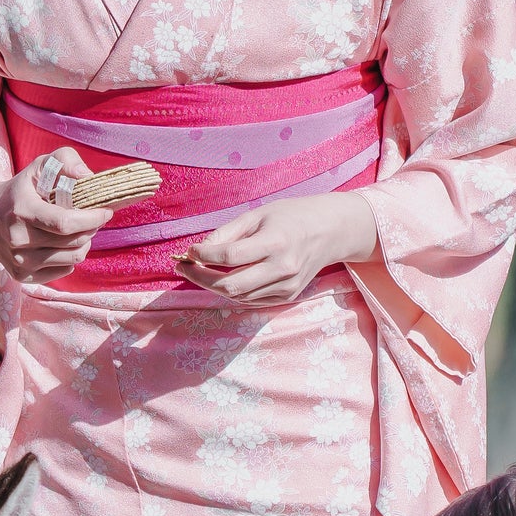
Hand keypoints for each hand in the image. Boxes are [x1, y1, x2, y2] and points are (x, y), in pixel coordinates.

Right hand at [0, 150, 114, 288]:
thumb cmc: (20, 190)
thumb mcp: (40, 166)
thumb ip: (66, 160)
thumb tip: (87, 177)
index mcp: (21, 210)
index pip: (65, 223)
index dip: (91, 219)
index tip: (105, 211)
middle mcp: (18, 239)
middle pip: (73, 242)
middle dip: (91, 228)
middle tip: (92, 218)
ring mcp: (19, 261)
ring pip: (72, 259)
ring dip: (84, 243)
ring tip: (79, 230)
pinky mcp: (22, 276)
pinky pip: (64, 270)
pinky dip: (71, 257)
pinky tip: (62, 243)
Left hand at [180, 189, 383, 307]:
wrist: (330, 231)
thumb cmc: (290, 217)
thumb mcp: (258, 215)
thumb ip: (227, 233)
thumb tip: (198, 251)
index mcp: (275, 243)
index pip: (230, 257)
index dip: (204, 256)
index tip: (190, 252)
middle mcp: (282, 269)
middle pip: (230, 286)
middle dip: (200, 279)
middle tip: (184, 269)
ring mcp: (286, 287)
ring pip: (237, 297)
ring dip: (213, 287)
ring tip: (200, 271)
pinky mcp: (287, 296)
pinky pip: (250, 300)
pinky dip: (232, 292)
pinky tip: (224, 278)